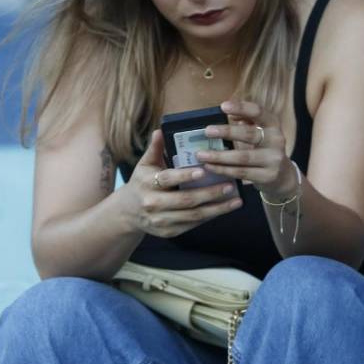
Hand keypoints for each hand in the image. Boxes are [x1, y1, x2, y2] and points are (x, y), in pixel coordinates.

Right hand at [125, 130, 241, 237]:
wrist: (128, 212)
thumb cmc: (142, 182)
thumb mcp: (145, 164)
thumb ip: (155, 149)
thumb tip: (161, 131)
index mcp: (146, 183)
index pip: (167, 179)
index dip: (184, 176)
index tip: (203, 171)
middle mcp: (152, 203)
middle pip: (185, 200)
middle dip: (209, 194)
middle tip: (230, 186)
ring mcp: (160, 220)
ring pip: (193, 216)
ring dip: (217, 209)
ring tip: (236, 201)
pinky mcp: (169, 232)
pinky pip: (193, 224)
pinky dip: (210, 216)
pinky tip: (225, 209)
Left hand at [197, 100, 294, 196]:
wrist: (283, 176)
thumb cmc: (265, 149)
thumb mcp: (261, 133)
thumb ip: (248, 121)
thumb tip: (231, 114)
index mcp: (273, 125)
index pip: (259, 112)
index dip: (242, 108)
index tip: (223, 106)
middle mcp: (277, 140)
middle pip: (250, 134)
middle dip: (227, 132)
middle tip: (207, 131)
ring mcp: (273, 160)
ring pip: (243, 157)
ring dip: (219, 156)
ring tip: (201, 154)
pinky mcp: (267, 176)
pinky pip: (241, 172)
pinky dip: (223, 169)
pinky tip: (210, 167)